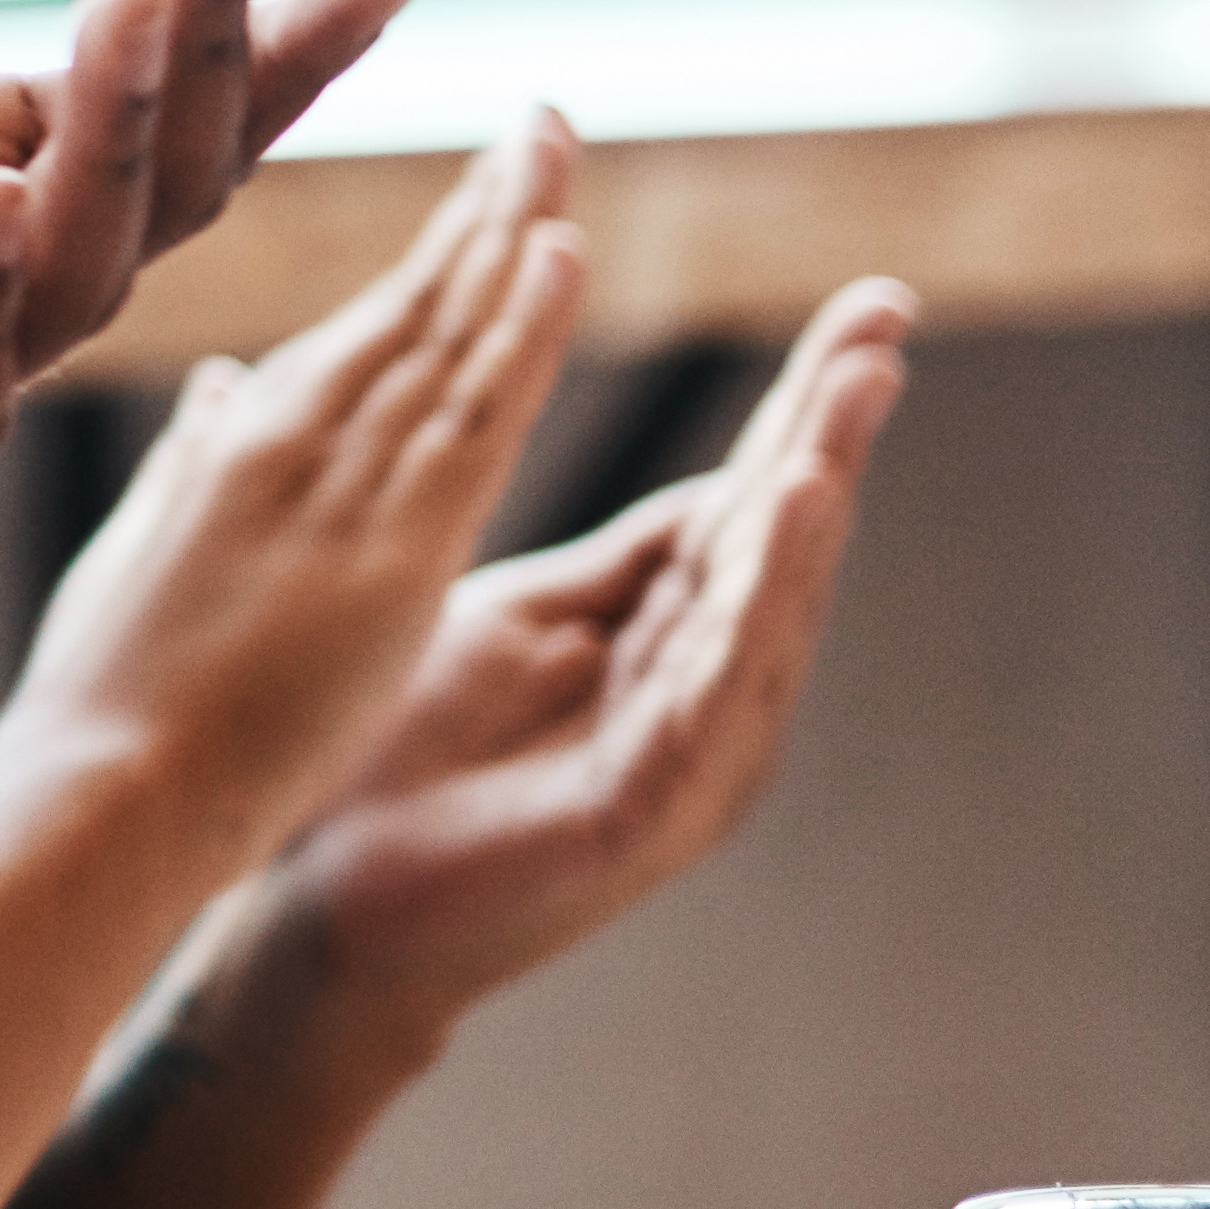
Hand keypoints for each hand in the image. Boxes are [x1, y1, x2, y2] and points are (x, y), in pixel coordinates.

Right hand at [0, 112, 591, 852]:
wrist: (105, 796)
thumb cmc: (109, 701)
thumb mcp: (144, 555)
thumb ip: (191, 464)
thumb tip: (216, 389)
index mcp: (241, 447)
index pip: (366, 328)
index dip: (437, 249)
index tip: (491, 182)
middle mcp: (291, 444)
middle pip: (413, 308)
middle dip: (484, 208)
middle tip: (543, 121)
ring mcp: (339, 492)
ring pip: (448, 343)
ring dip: (511, 238)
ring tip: (555, 149)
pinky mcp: (386, 552)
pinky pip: (470, 422)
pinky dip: (518, 330)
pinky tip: (554, 251)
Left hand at [244, 279, 915, 1048]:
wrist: (329, 898)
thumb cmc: (415, 756)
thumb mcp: (523, 622)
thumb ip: (619, 566)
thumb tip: (715, 477)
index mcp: (672, 637)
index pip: (752, 500)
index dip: (807, 407)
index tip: (870, 310)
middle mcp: (705, 694)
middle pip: (783, 545)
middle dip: (831, 433)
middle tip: (880, 326)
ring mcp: (689, 759)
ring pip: (765, 616)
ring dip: (802, 514)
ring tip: (835, 415)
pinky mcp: (651, 813)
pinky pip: (712, 701)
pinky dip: (749, 617)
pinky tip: (775, 537)